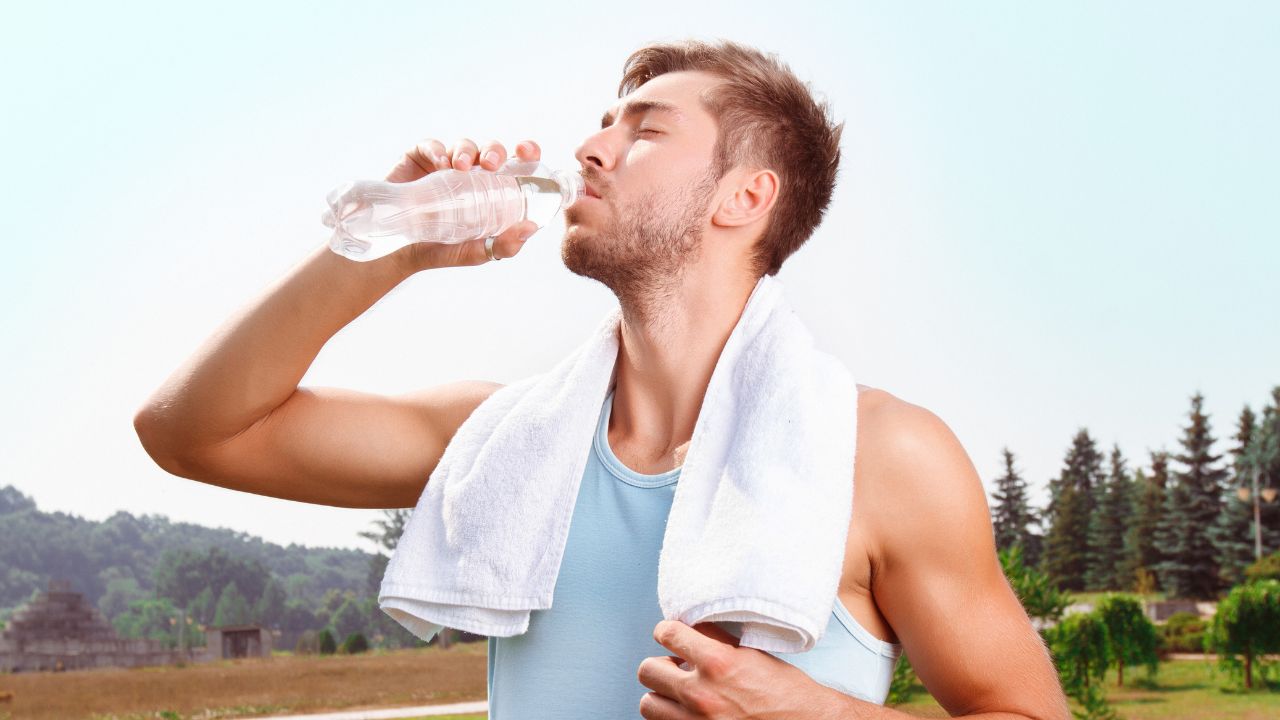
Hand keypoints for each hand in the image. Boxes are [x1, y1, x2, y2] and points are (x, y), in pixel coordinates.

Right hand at [383, 137, 542, 269]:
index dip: (527, 152)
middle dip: (494, 151)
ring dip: (465, 151)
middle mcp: (472, 174)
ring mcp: (446, 164)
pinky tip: (438, 163)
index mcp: (493, 190)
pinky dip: (436, 150)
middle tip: (490, 165)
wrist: (397, 250)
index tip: (528, 152)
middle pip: (491, 150)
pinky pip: (431, 146)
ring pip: (464, 145)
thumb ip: (504, 245)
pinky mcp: (419, 158)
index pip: (516, 165)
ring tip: (459, 167)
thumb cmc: (439, 249)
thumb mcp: (475, 252)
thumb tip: (531, 228)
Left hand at [638, 620, 845, 718]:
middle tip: (675, 667)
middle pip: (647, 670)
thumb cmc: (786, 694)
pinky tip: (688, 714)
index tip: (670, 635)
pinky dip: (672, 719)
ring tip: (679, 694)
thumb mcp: (754, 656)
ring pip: (647, 703)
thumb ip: (719, 642)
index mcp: (718, 663)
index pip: (667, 634)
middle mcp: (701, 693)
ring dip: (661, 696)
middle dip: (661, 666)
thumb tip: (693, 627)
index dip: (666, 631)